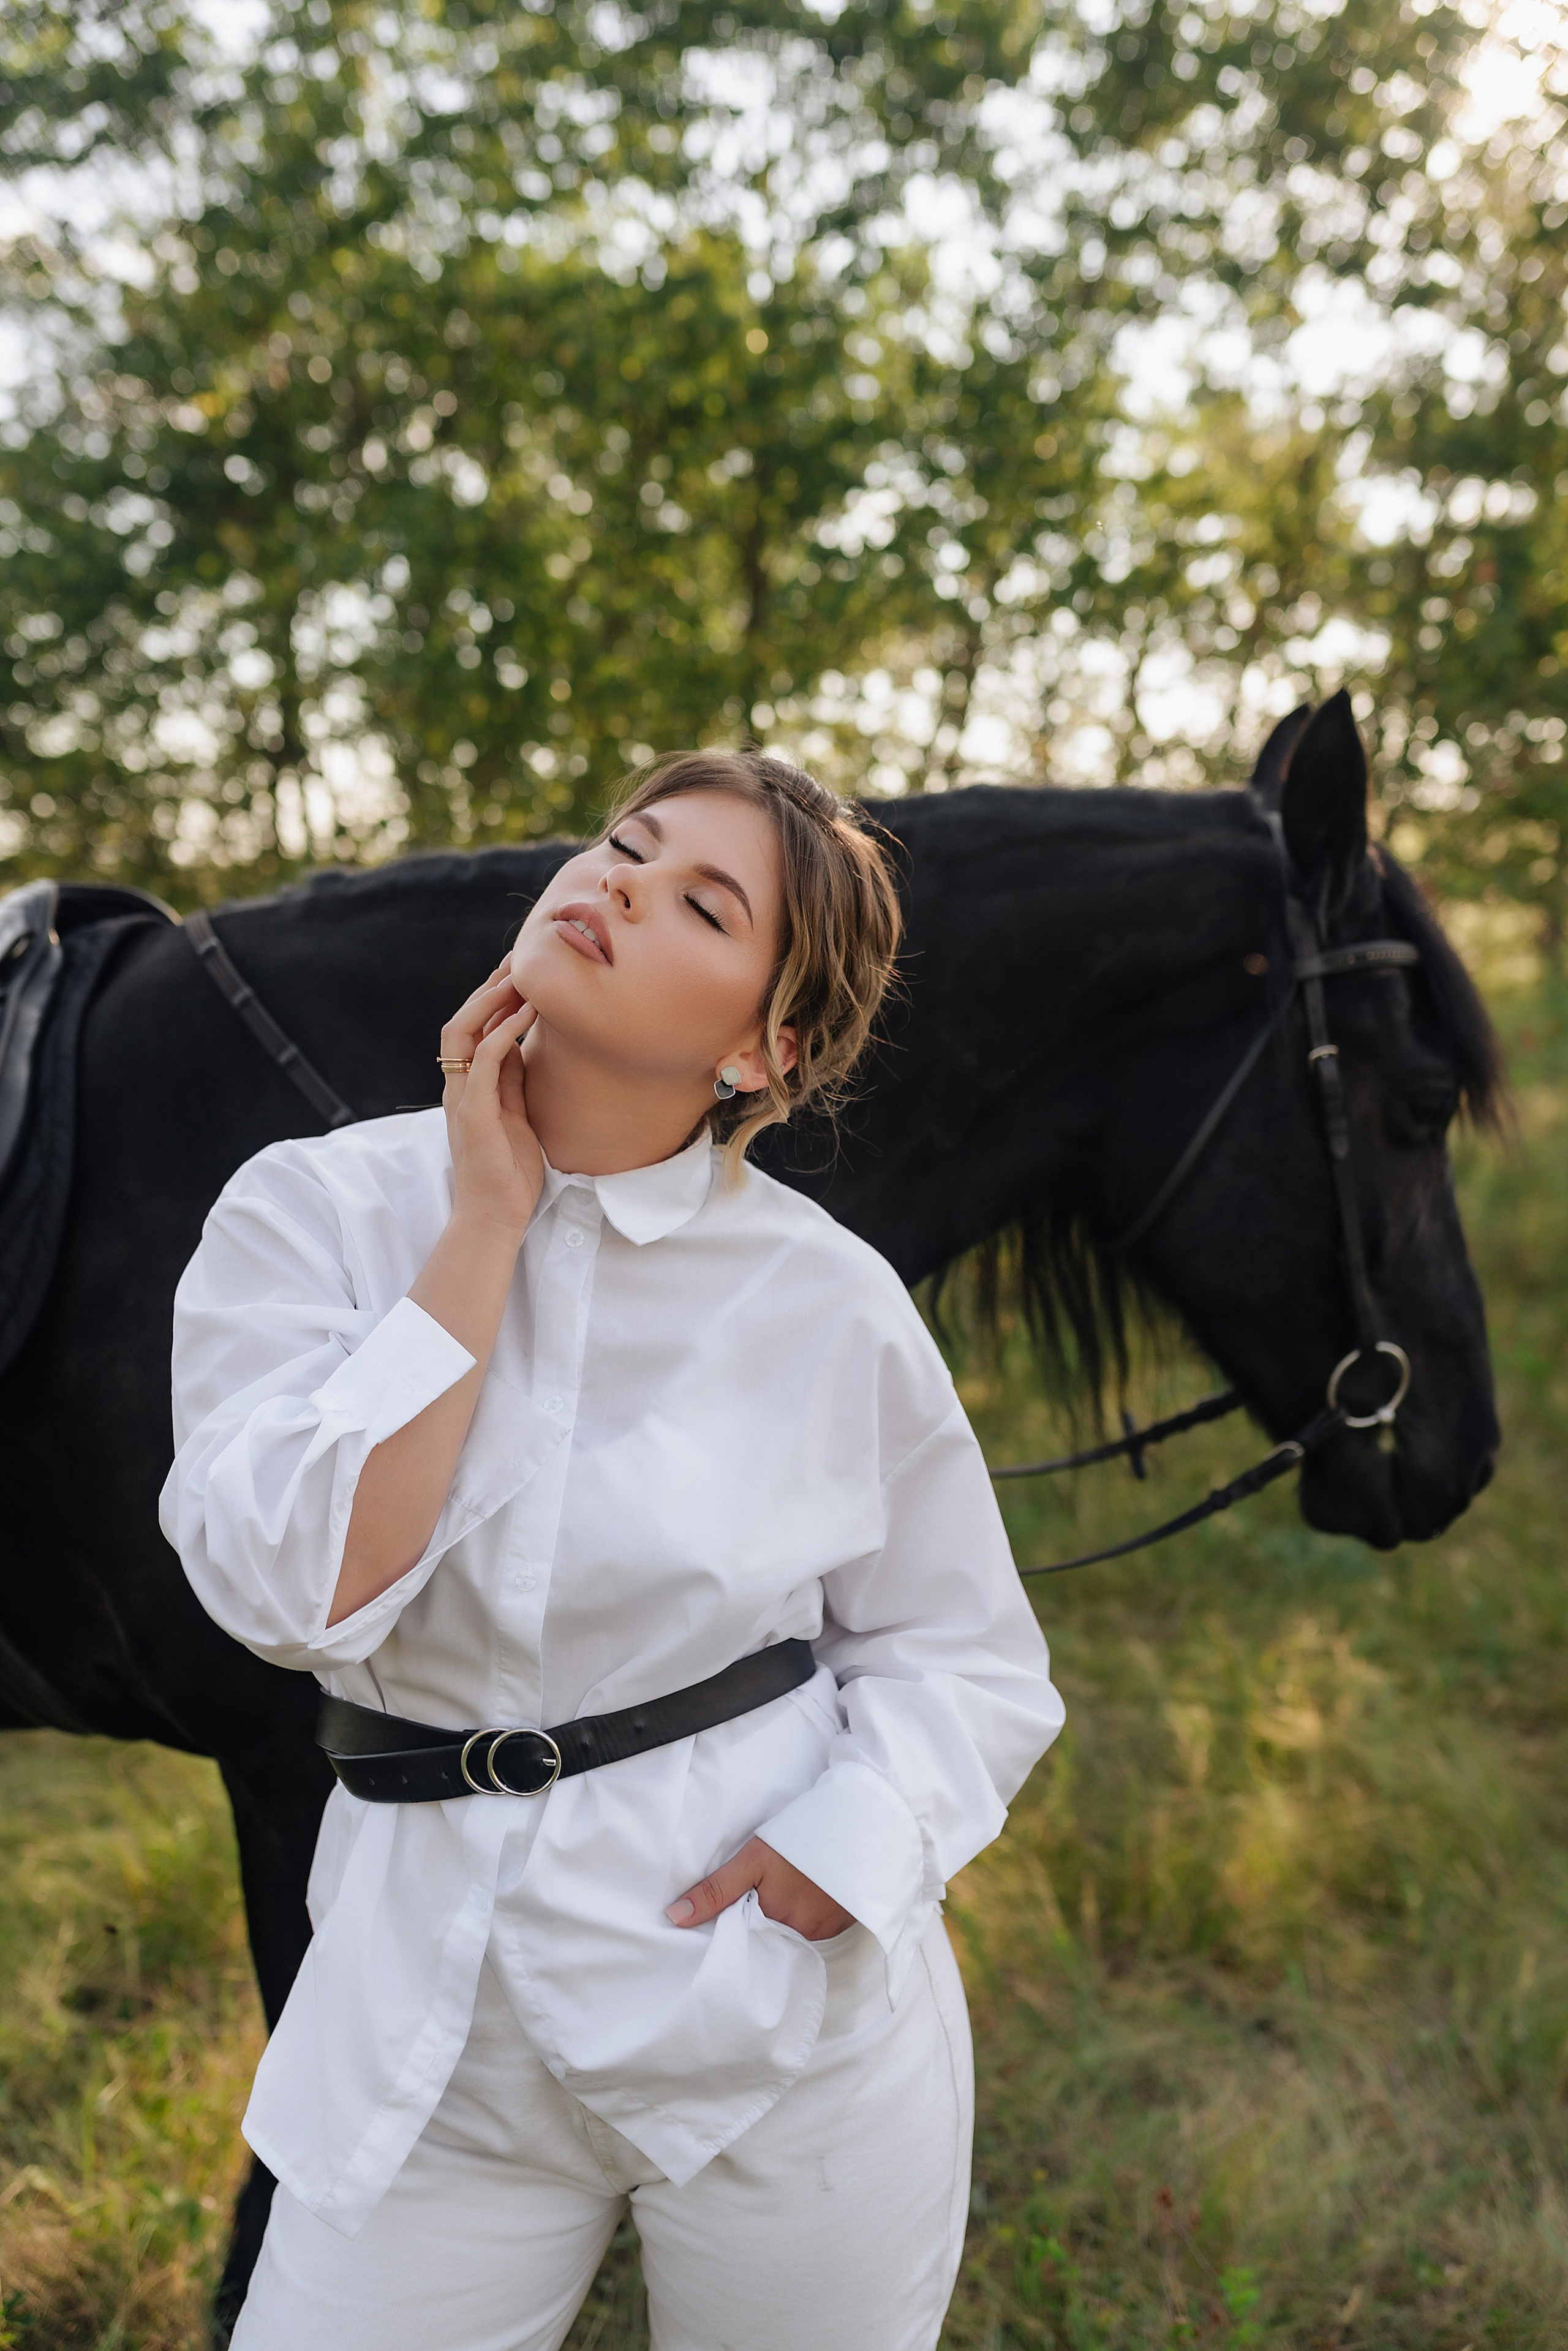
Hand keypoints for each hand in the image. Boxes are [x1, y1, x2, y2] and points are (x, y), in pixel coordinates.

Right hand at [440, 965, 542, 1241]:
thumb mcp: (515, 1115)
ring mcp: (462, 1099)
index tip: (519, 973)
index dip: (492, 999)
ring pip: (463, 1033)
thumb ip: (513, 1082)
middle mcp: (458, 1088)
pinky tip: (526, 1013)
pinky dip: (504, 1032)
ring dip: (491, 1001)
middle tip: (519, 960)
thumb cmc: (509, 1173)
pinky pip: (485, 1061)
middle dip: (489, 988)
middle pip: (461, 1021)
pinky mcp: (474, 1113)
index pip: (471, 1030)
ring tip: (520, 977)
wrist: (495, 1218)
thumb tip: (524, 1047)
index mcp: (468, 1088)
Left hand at [666, 1837, 854, 1942]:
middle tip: (742, 1906)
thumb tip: (675, 1917)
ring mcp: (825, 1931)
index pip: (744, 1943)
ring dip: (776, 1923)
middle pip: (767, 1942)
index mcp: (778, 1924)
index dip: (728, 1934)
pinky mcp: (841, 1923)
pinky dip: (798, 1918)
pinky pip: (809, 1930)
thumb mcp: (754, 1859)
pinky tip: (795, 1897)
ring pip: (787, 1936)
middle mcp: (803, 1937)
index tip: (712, 1928)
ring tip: (770, 1898)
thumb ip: (716, 1890)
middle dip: (752, 1930)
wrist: (861, 1823)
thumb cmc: (802, 1839)